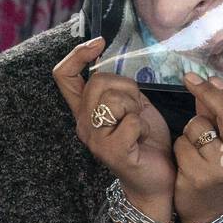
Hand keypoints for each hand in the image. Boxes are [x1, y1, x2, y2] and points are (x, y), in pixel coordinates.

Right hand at [53, 37, 175, 213]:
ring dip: (135, 109)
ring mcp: (95, 139)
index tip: (99, 43)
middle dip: (126, 89)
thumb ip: (118, 88)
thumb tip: (109, 60)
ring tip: (139, 126)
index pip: (63, 76)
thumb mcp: (132, 105)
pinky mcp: (111, 152)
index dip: (77, 54)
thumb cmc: (145, 141)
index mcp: (85, 111)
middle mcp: (83, 124)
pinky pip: (131, 121)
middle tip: (136, 109)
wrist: (158, 179)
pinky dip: (143, 126)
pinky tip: (142, 140)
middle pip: (98, 82)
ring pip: (114, 100)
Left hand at [172, 72, 222, 222]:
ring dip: (190, 129)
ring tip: (196, 146)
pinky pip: (181, 143)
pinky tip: (186, 161)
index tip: (212, 83)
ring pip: (197, 124)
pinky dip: (180, 147)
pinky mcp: (198, 175)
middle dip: (206, 90)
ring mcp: (222, 166)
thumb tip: (211, 82)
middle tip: (189, 79)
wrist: (215, 215)